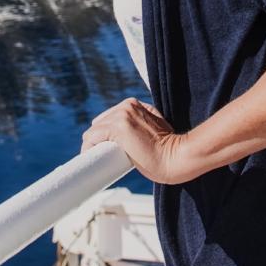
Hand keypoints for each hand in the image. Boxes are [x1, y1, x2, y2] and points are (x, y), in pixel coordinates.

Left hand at [81, 98, 197, 184]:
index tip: (106, 149)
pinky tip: (90, 158)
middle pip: (100, 123)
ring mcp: (122, 115)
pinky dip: (88, 148)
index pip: (110, 118)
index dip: (105, 135)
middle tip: (102, 157)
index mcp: (135, 105)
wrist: (177, 158)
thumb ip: (141, 127)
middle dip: (98, 139)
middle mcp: (127, 106)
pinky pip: (91, 137)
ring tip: (97, 161)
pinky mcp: (117, 128)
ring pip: (94, 130)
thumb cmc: (168, 152)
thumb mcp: (154, 130)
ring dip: (92, 145)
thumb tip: (130, 141)